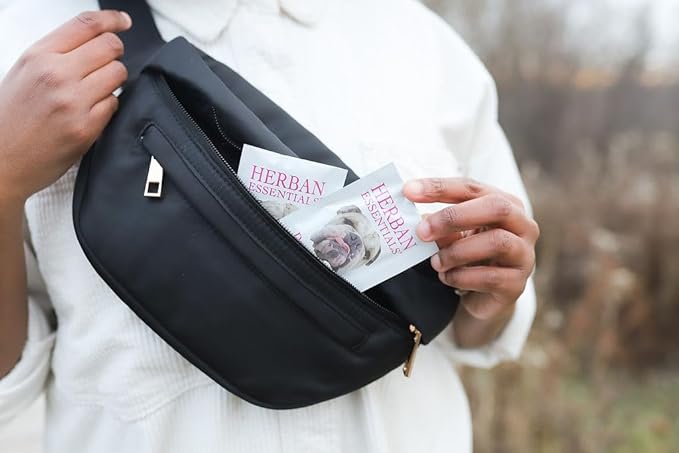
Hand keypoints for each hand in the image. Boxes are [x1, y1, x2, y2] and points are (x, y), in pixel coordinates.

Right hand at [0, 10, 131, 206]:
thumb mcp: (25, 72)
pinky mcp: (87, 127)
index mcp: (39, 56)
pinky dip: (108, 105)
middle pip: (110, 47)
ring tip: (95, 90)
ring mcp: (74, 102)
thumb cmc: (11, 117)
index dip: (112, 19)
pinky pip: (115, 104)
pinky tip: (90, 111)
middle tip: (106, 64)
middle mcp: (57, 75)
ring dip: (113, 80)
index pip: (86, 25)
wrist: (2, 160)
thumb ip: (57, 53)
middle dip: (114, 53)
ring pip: (118, 74)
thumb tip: (94, 39)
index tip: (123, 21)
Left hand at [404, 177, 538, 325]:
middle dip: (453, 217)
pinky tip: (447, 278)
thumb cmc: (469, 257)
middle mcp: (522, 225)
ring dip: (457, 251)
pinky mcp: (517, 285)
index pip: (472, 188)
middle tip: (422, 231)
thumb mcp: (453, 236)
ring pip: (497, 242)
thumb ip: (440, 227)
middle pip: (495, 207)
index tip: (408, 191)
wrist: (483, 299)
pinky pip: (490, 277)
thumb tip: (420, 223)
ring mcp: (524, 255)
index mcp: (505, 204)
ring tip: (436, 262)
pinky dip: (461, 277)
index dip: (439, 187)